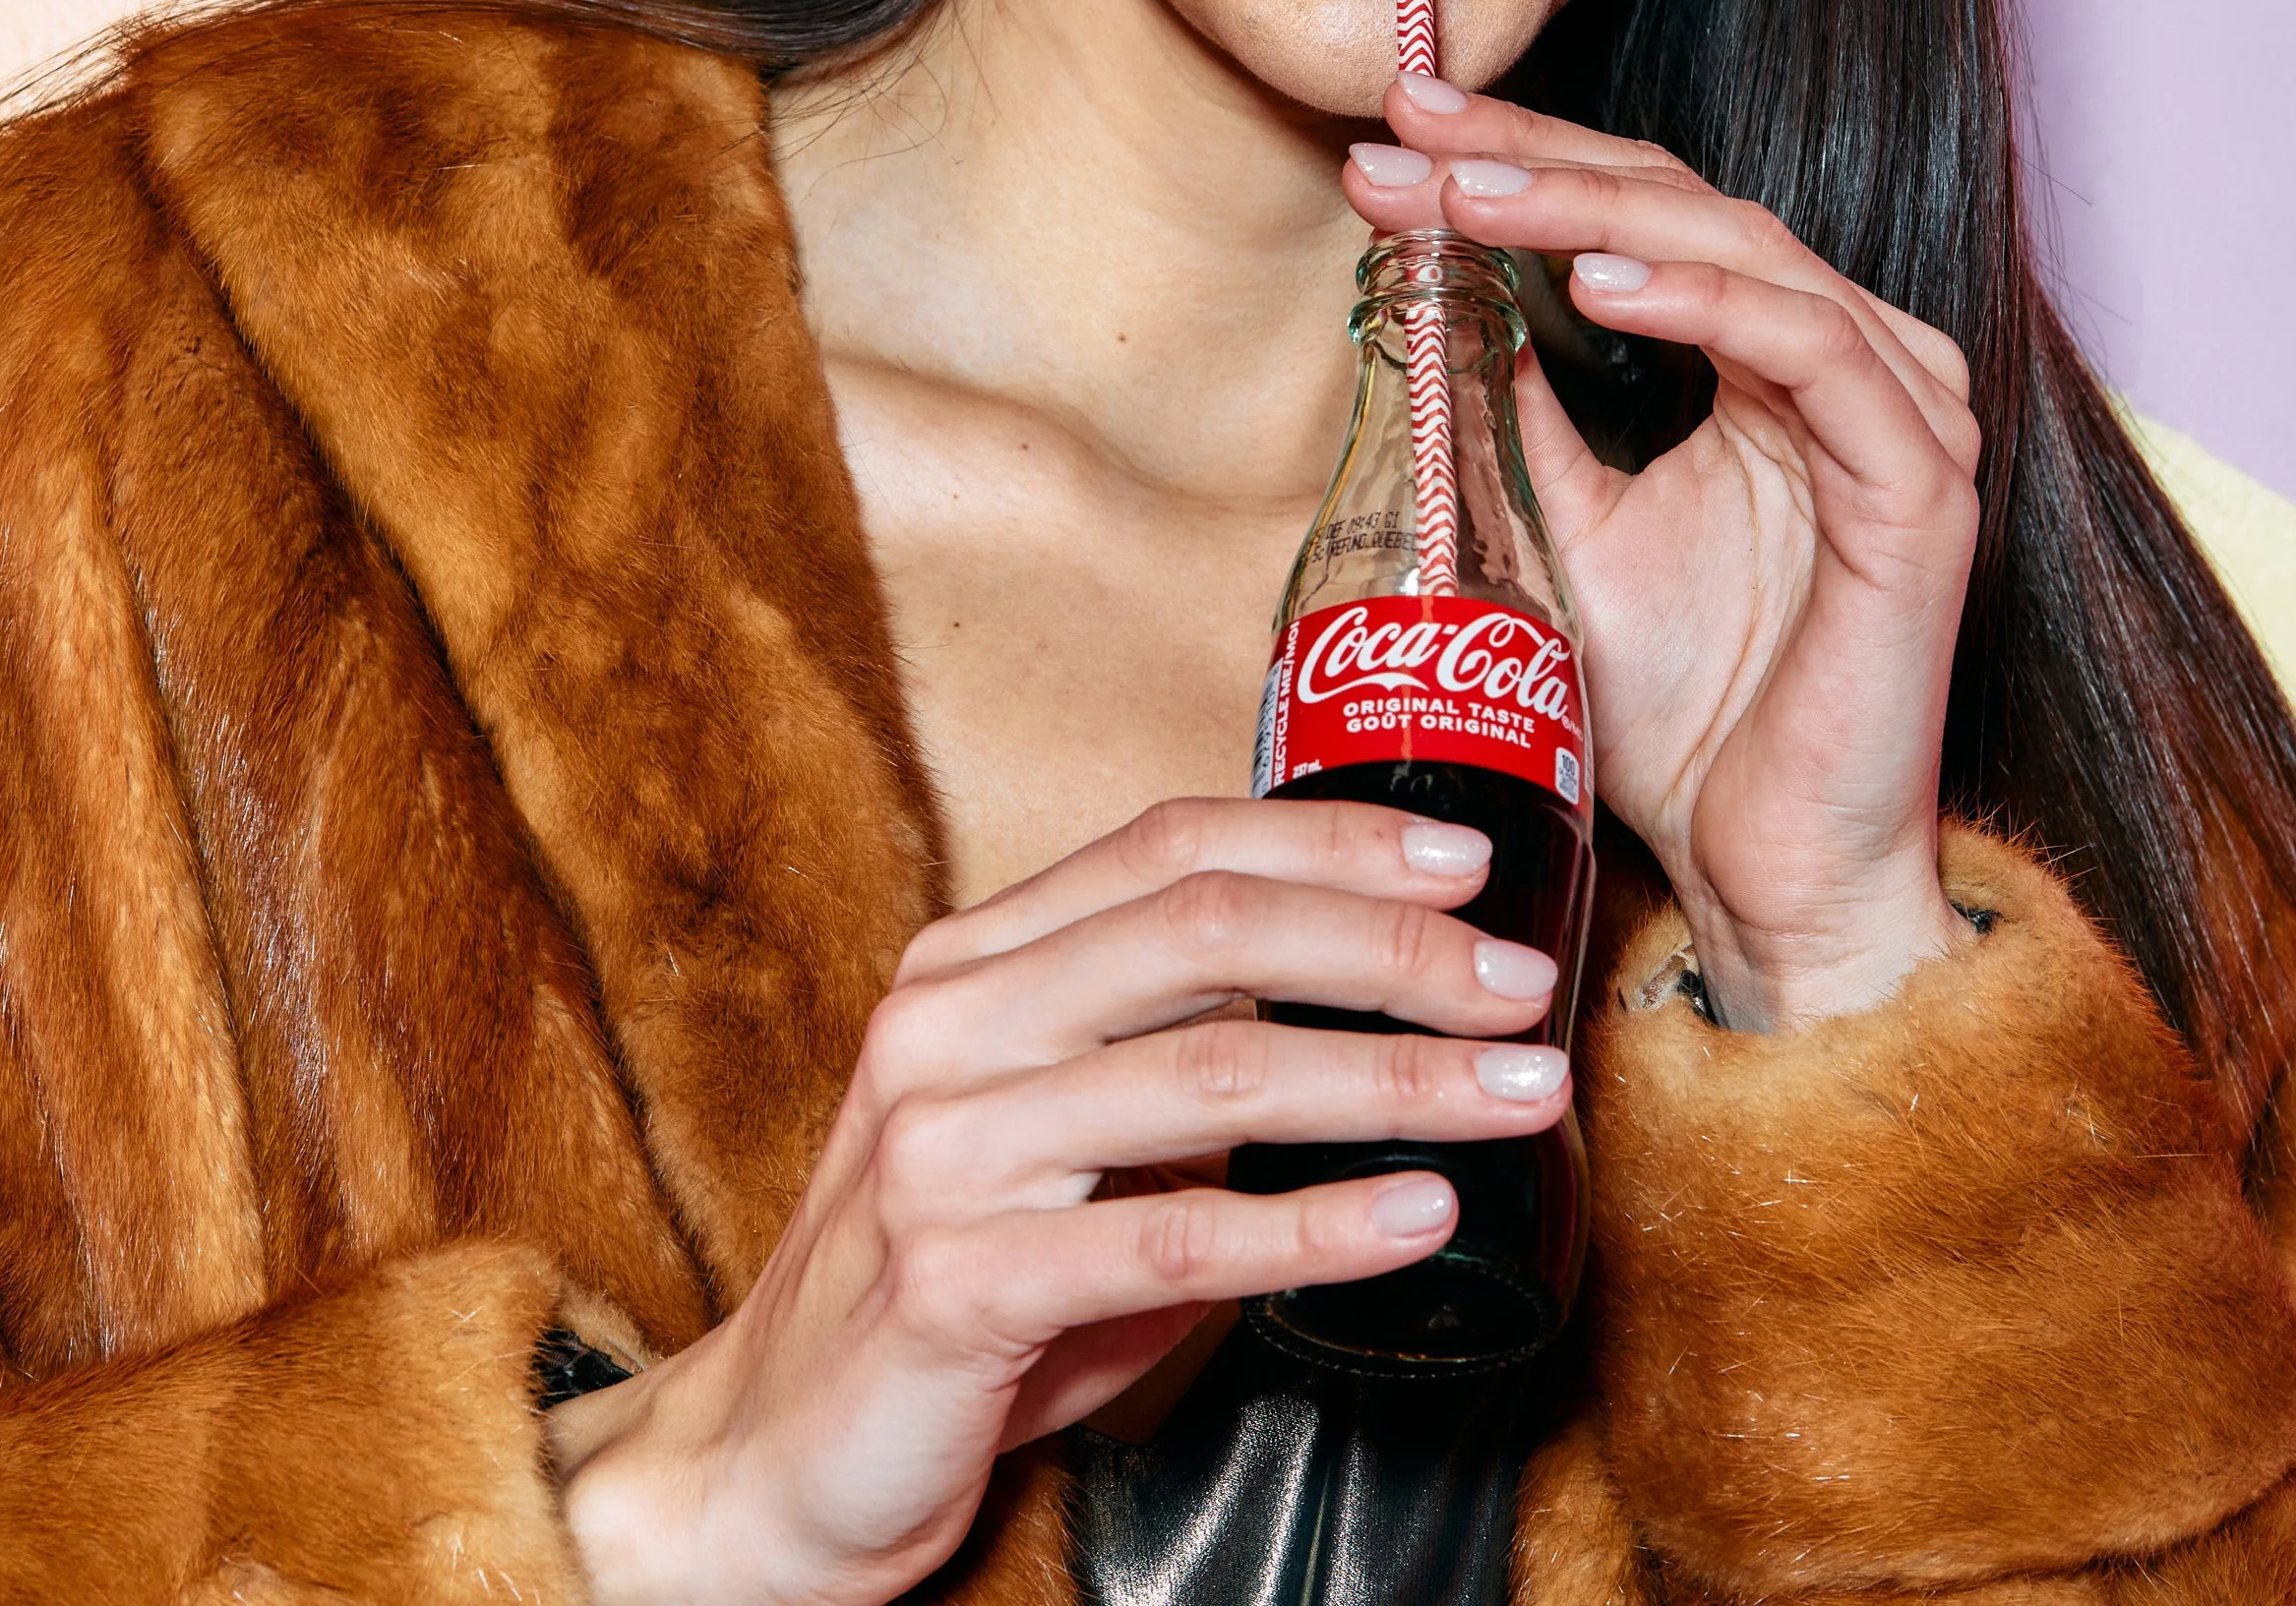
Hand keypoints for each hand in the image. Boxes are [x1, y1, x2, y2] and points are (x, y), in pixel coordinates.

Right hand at [550, 798, 1571, 1605]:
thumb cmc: (962, 1283)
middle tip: (1520, 981)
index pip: (1169, 848)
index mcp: (972, 961)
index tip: (1460, 861)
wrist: (776, 1457)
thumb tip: (1384, 1003)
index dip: (1325, 839)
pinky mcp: (955, 1282)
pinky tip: (1419, 1218)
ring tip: (1517, 1090)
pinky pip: (1173, 1240)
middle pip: (1204, 932)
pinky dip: (1316, 1227)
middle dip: (1387, 947)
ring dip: (1392, 1079)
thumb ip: (1174, 1054)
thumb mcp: (1062, 1135)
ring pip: (1212, 1075)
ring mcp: (941, 1148)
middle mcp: (946, 1025)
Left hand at [1347, 83, 1982, 1030]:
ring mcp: (1896, 414)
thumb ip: (1518, 414)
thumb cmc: (1682, 713)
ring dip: (1591, 212)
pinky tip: (1592, 282)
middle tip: (1406, 130)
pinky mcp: (1919, 487)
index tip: (1390, 136)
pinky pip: (1811, 351)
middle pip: (1680, 205)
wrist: (1768, 872)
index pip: (1640, 215)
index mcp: (1773, 356)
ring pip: (1741, 251)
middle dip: (1528, 162)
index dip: (1515, 165)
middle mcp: (1847, 361)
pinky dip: (1699, 302)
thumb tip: (1434, 301)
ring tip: (1466, 195)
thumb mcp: (1561, 530)